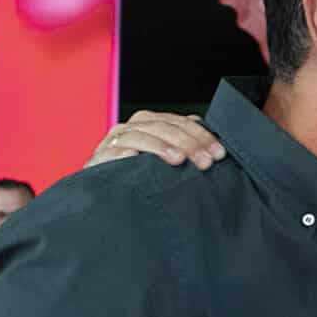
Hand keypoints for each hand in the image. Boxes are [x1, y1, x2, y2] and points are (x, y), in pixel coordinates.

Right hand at [87, 111, 223, 170]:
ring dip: (160, 146)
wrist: (101, 194)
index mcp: (149, 123)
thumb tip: (209, 137)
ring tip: (178, 159)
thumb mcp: (163, 161)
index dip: (201, 136)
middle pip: (162, 127)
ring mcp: (113, 142)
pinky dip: (122, 152)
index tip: (219, 153)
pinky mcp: (98, 159)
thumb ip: (182, 146)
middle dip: (187, 143)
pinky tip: (134, 156)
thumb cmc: (137, 177)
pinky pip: (110, 152)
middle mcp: (131, 127)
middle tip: (205, 161)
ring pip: (139, 135)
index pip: (179, 123)